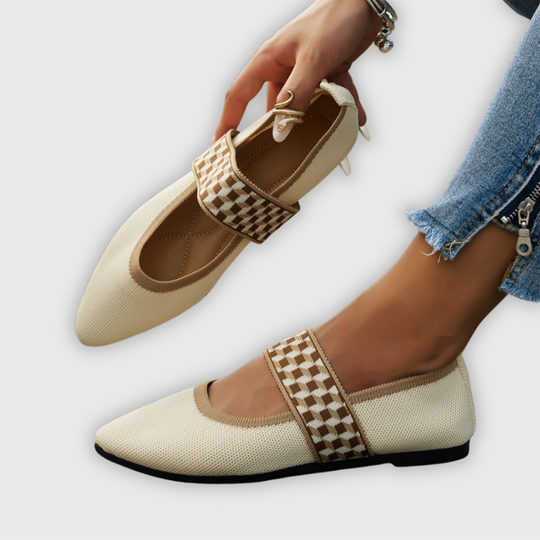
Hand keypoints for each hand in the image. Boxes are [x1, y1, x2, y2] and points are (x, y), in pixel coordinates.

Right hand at [213, 0, 381, 141]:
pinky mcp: (327, 71)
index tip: (220, 146)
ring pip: (306, 104)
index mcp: (268, 60)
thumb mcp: (312, 60)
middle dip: (279, 129)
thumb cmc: (334, 19)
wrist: (366, 0)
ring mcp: (305, 71)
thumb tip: (280, 133)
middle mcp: (283, 67)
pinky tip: (357, 119)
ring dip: (319, 119)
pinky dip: (344, 105)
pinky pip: (332, 95)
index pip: (239, 95)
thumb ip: (296, 96)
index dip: (227, 121)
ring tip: (325, 140)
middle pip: (274, 106)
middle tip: (277, 156)